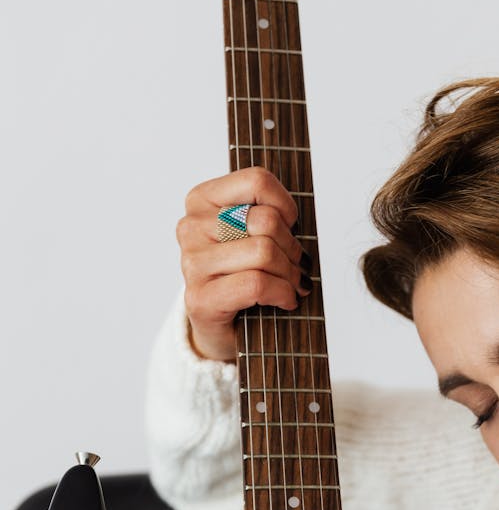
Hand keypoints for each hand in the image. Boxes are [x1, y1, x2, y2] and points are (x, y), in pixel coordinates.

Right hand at [177, 167, 311, 360]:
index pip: (257, 181)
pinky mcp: (200, 298)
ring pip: (263, 252)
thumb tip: (297, 221)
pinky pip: (256, 284)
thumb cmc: (243, 276)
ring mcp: (192, 263)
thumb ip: (270, 214)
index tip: (291, 229)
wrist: (222, 328)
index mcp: (202, 200)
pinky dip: (282, 293)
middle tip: (297, 267)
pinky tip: (286, 300)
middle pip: (265, 221)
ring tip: (292, 284)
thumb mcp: (254, 234)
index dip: (287, 207)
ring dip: (290, 274)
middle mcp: (191, 227)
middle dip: (292, 248)